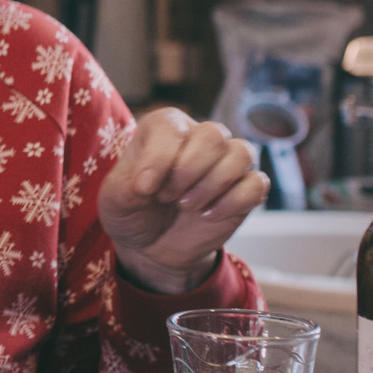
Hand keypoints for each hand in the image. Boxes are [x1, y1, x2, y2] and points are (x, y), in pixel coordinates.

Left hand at [98, 109, 267, 292]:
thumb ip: (126, 185)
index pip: (173, 126)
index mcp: (163, 129)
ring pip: (242, 153)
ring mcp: (225, 163)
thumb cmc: (132, 212)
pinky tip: (208, 215)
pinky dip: (233, 202)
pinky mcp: (244, 189)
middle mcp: (198, 138)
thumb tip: (148, 183)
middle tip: (167, 197)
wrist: (151, 246)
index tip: (144, 188)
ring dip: (212, 184)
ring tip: (186, 205)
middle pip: (214, 135)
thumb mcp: (115, 200)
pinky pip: (257, 183)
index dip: (160, 158)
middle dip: (188, 171)